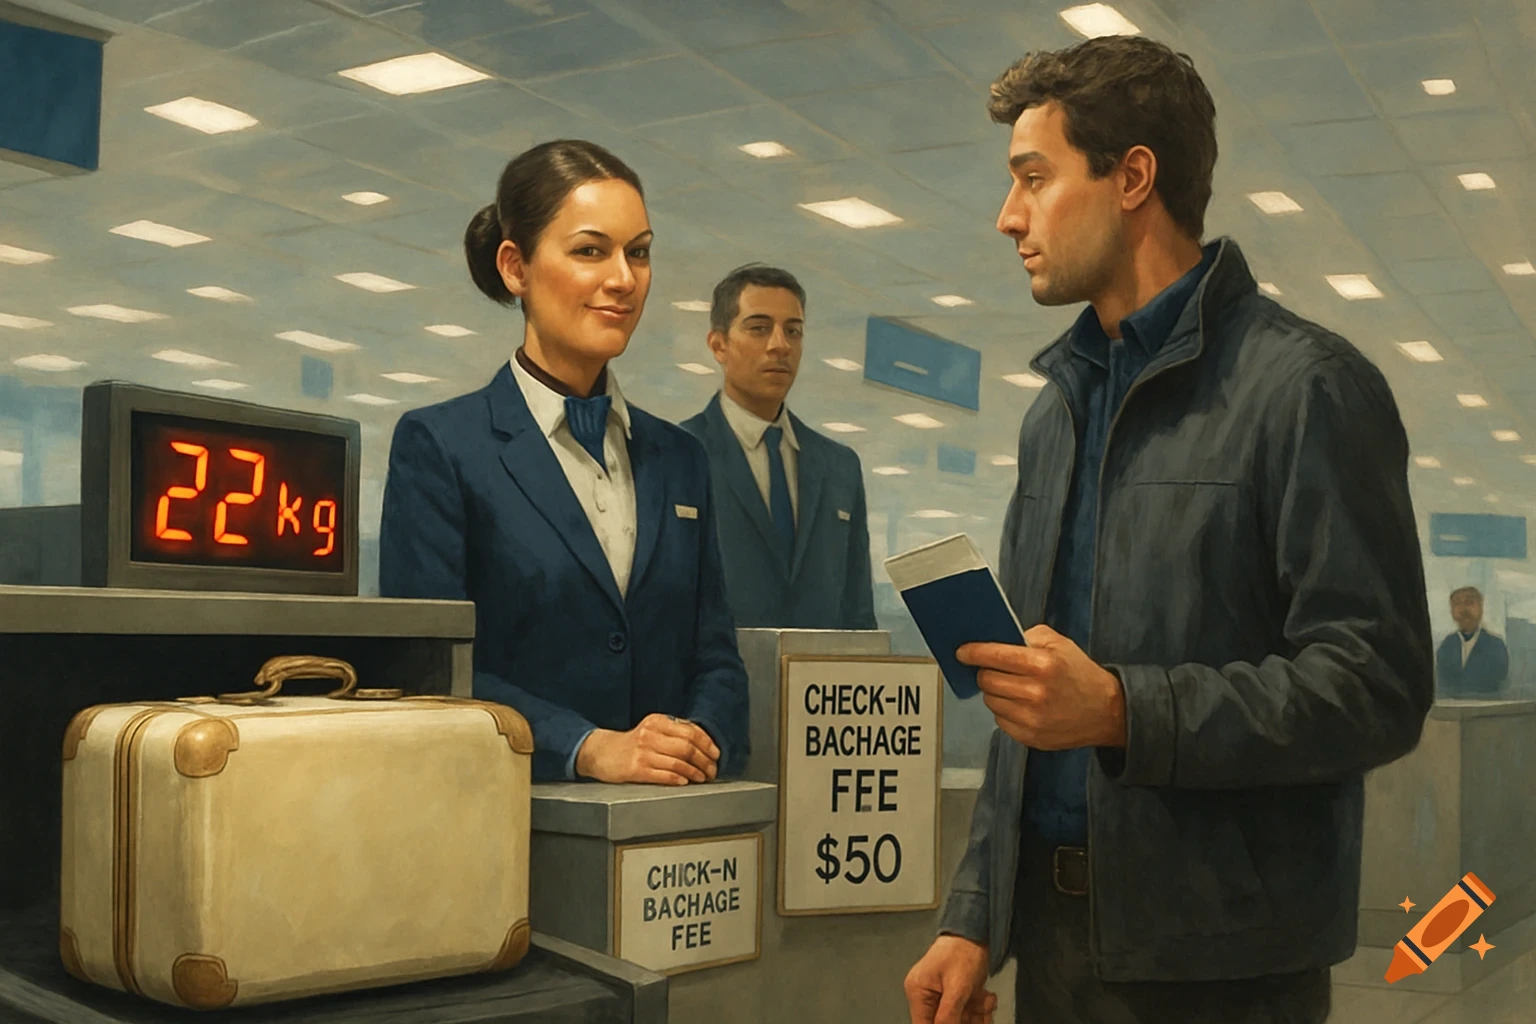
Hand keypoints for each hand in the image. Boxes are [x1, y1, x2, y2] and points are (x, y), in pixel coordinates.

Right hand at [575, 714, 719, 784]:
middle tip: (712, 770)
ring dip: (695, 772)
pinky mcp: (636, 769)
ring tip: (702, 778)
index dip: (707, 744)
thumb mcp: (651, 730)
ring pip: (678, 762)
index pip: (690, 731)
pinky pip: (664, 775)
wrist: (602, 753)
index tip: (716, 754)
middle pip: (687, 747)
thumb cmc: (632, 744)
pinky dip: (679, 779)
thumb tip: (704, 744)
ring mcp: (642, 752)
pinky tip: (685, 782)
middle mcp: (650, 734)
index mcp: (657, 721)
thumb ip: (674, 732)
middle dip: (704, 760)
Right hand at [904, 935, 995, 1023]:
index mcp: (918, 992)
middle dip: (965, 1022)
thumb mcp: (957, 987)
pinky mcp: (956, 994)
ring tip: (985, 1004)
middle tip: (979, 1017)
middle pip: (943, 1023)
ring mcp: (942, 995)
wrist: (978, 931)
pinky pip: (967, 1013)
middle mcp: (927, 995)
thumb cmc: (963, 949)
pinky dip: (979, 1011)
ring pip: (959, 1020)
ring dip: (976, 1017)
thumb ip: (948, 1014)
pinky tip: (986, 999)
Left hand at [959, 624, 1126, 749]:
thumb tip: (996, 638)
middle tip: (994, 669)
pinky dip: (1005, 711)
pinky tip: (1021, 704)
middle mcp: (1035, 692)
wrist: (1106, 711)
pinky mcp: (1030, 737)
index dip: (972, 653)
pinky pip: (1000, 720)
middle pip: (987, 680)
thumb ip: (1028, 636)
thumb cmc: (1080, 674)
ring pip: (990, 701)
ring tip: (1012, 687)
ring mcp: (1031, 718)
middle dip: (986, 672)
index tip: (962, 653)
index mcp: (1042, 664)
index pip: (993, 656)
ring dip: (995, 692)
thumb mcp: (1060, 644)